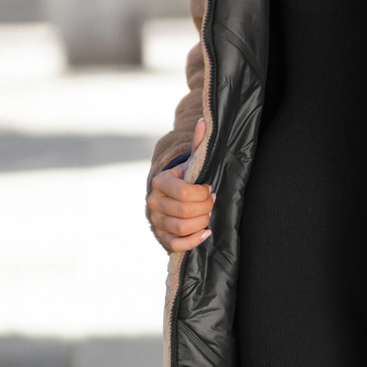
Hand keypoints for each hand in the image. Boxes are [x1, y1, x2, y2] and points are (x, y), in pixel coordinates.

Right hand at [146, 117, 213, 253]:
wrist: (172, 194)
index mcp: (161, 181)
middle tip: (212, 202)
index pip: (184, 192)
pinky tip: (205, 233)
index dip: (202, 194)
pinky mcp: (161, 236)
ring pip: (180, 228)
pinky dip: (193, 241)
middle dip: (205, 208)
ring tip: (208, 215)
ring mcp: (156, 220)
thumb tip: (204, 122)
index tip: (210, 189)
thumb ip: (199, 145)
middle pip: (183, 211)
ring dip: (201, 222)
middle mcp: (154, 201)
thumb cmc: (187, 177)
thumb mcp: (192, 161)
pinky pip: (175, 244)